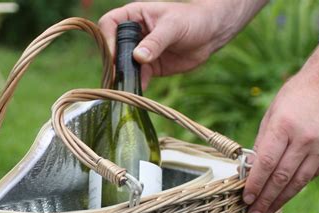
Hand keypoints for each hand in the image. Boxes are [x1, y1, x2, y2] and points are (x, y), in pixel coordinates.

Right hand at [99, 1, 266, 88]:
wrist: (211, 35)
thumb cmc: (193, 20)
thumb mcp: (173, 27)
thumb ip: (156, 42)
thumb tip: (138, 57)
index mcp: (135, 16)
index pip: (110, 23)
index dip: (107, 38)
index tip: (113, 54)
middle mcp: (134, 34)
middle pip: (114, 48)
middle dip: (114, 62)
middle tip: (118, 74)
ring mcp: (141, 52)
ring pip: (124, 66)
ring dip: (124, 76)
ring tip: (125, 86)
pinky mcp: (150, 67)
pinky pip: (139, 77)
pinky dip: (137, 84)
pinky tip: (138, 90)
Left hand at [244, 52, 318, 212]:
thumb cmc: (295, 96)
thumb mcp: (271, 115)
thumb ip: (262, 144)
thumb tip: (250, 171)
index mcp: (284, 127)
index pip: (266, 164)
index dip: (255, 184)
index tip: (245, 198)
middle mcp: (304, 139)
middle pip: (281, 178)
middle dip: (265, 199)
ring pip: (297, 182)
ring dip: (280, 201)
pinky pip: (310, 176)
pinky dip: (295, 189)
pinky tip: (282, 198)